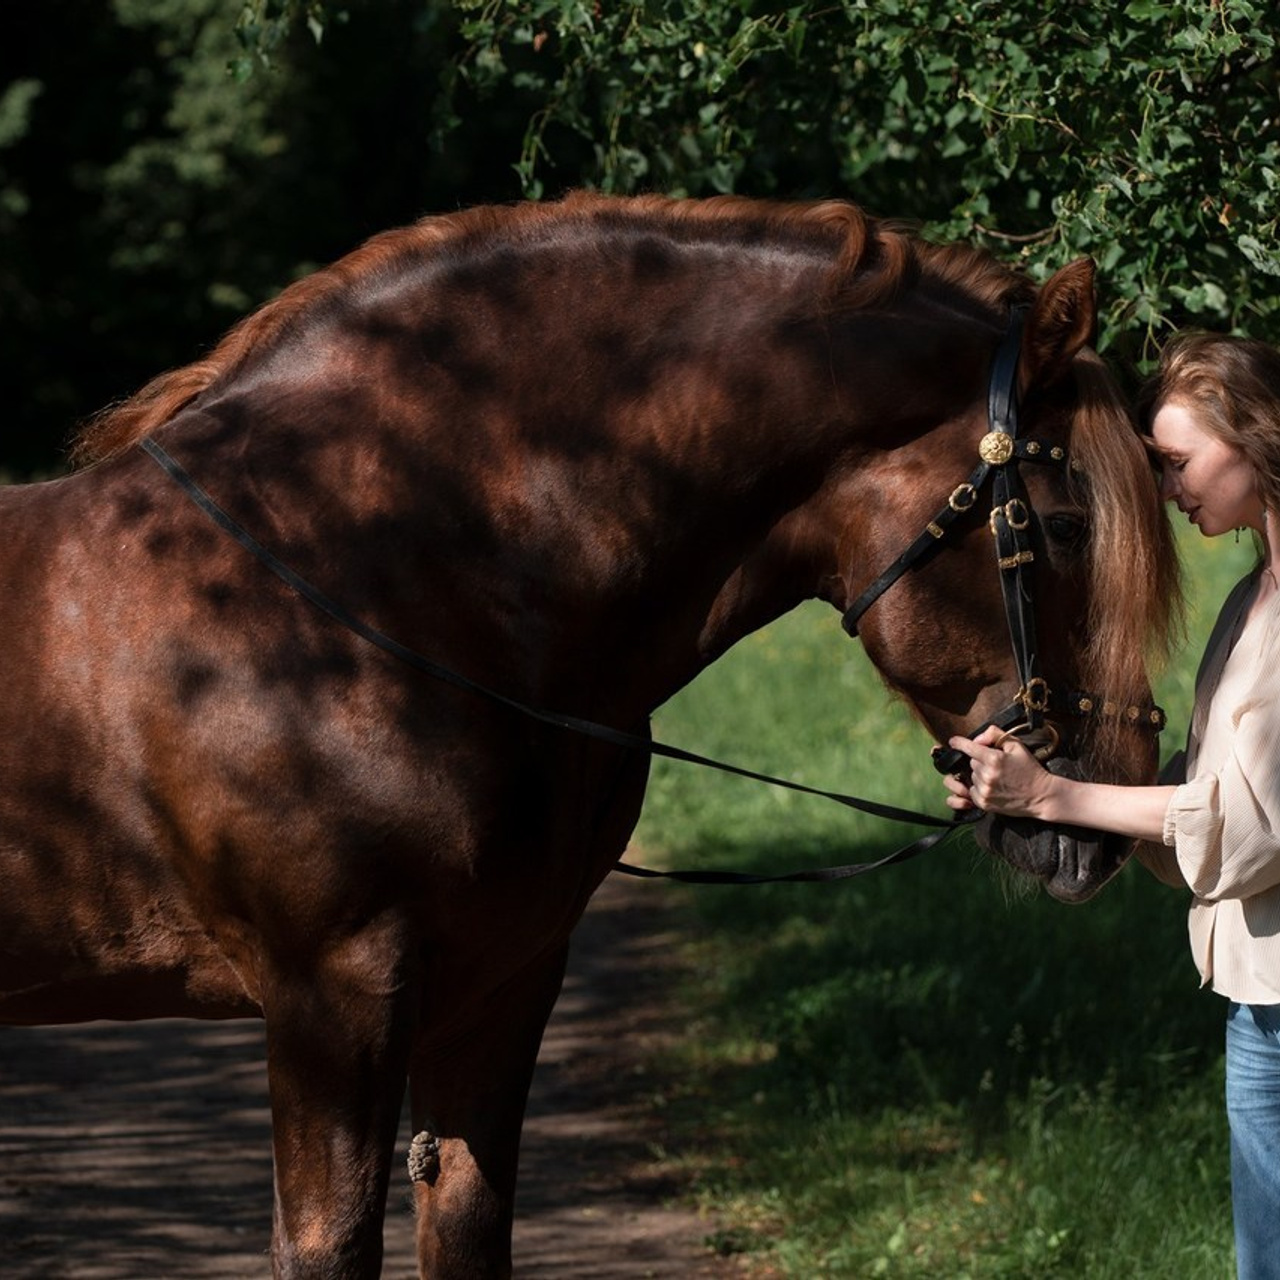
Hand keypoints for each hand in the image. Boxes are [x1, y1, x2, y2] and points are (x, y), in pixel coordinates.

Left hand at [940, 725, 1055, 819]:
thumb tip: (977, 739)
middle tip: (997, 765)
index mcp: (994, 759)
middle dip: (980, 761)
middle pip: (971, 762)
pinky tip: (995, 787)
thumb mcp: (1016, 745)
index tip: (953, 741)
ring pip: (972, 776)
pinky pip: (972, 790)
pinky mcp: (983, 803)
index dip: (959, 743)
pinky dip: (979, 788)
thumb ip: (995, 735)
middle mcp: (986, 775)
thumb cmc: (1029, 769)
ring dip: (980, 775)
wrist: (1041, 795)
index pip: (968, 747)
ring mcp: (984, 790)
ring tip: (998, 778)